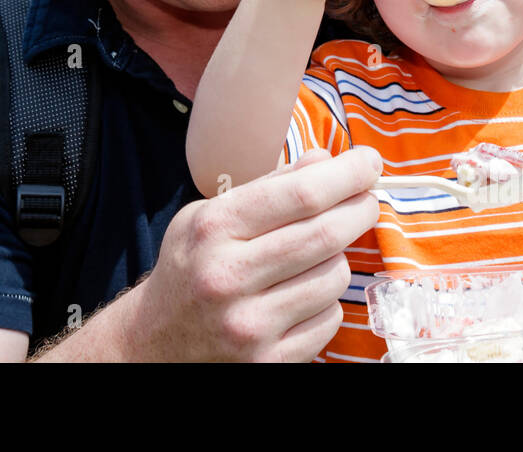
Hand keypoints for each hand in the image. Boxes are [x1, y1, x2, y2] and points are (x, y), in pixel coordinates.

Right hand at [127, 147, 381, 361]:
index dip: (346, 174)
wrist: (155, 341)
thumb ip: (269, 187)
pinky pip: (330, 319)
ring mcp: (249, 324)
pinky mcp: (268, 361)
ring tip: (318, 253)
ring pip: (334, 277)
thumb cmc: (189, 267)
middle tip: (366, 199)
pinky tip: (304, 293)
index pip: (300, 194)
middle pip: (325, 234)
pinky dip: (327, 301)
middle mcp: (228, 276)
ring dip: (338, 258)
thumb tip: (324, 161)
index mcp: (214, 229)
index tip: (367, 162)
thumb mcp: (210, 215)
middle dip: (359, 209)